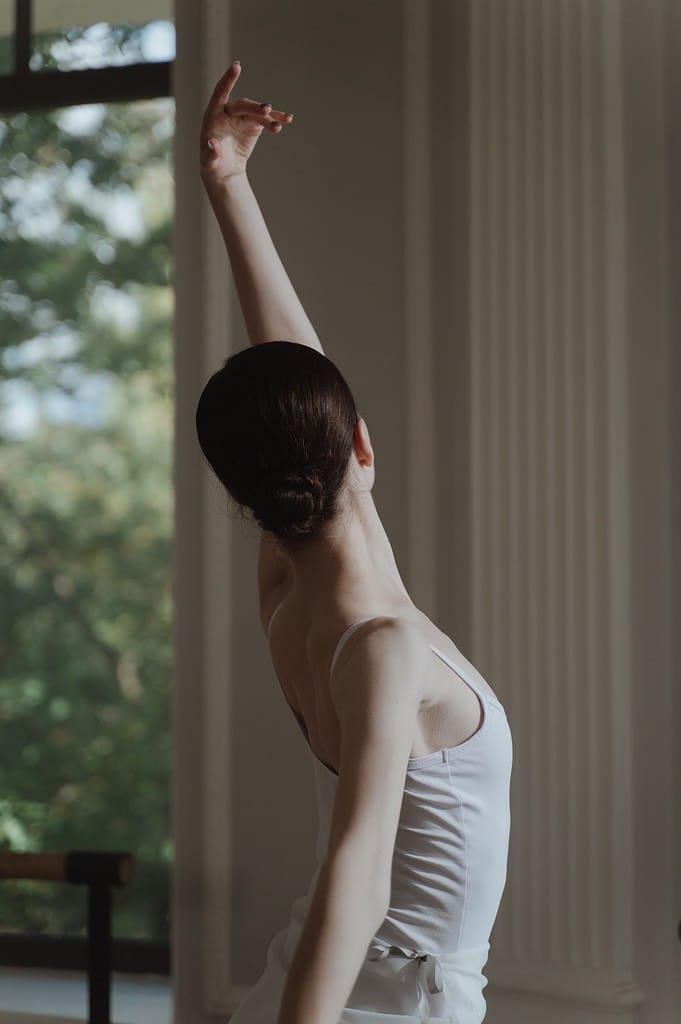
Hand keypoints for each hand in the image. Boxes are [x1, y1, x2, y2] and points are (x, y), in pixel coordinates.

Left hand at [199, 61, 293, 186]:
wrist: (225, 169)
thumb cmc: (212, 164)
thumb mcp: (209, 162)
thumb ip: (210, 154)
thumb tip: (213, 144)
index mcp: (213, 115)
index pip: (220, 93)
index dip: (228, 80)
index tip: (237, 66)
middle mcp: (228, 111)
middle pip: (243, 105)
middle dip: (254, 108)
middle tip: (266, 111)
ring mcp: (242, 116)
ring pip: (257, 112)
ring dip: (269, 117)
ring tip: (279, 125)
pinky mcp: (253, 124)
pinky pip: (266, 119)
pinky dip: (276, 119)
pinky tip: (288, 119)